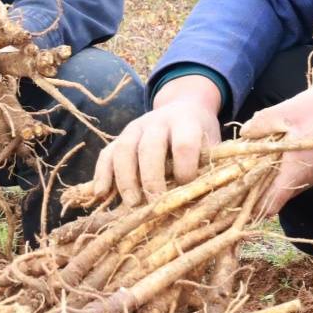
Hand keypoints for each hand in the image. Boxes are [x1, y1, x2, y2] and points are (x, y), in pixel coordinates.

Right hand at [86, 74, 222, 206]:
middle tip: (154, 204)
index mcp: (186, 122)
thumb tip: (198, 204)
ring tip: (132, 203)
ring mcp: (135, 128)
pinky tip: (101, 193)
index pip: (183, 144)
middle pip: (150, 148)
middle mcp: (158, 122)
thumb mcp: (212, 147)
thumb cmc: (200, 137)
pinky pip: (106, 154)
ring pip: (124, 150)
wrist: (184, 108)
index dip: (184, 169)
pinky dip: (102, 173)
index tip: (186, 189)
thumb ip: (206, 170)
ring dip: (126, 178)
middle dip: (151, 179)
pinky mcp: (119, 137)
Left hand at [238, 79, 312, 217]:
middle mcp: (311, 180)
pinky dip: (294, 160)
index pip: (269, 206)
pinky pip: (305, 169)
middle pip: (278, 190)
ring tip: (269, 141)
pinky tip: (292, 138)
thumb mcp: (289, 110)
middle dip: (260, 178)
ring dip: (278, 166)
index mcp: (297, 172)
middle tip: (247, 156)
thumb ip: (262, 124)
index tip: (236, 191)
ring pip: (292, 178)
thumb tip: (244, 135)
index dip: (250, 203)